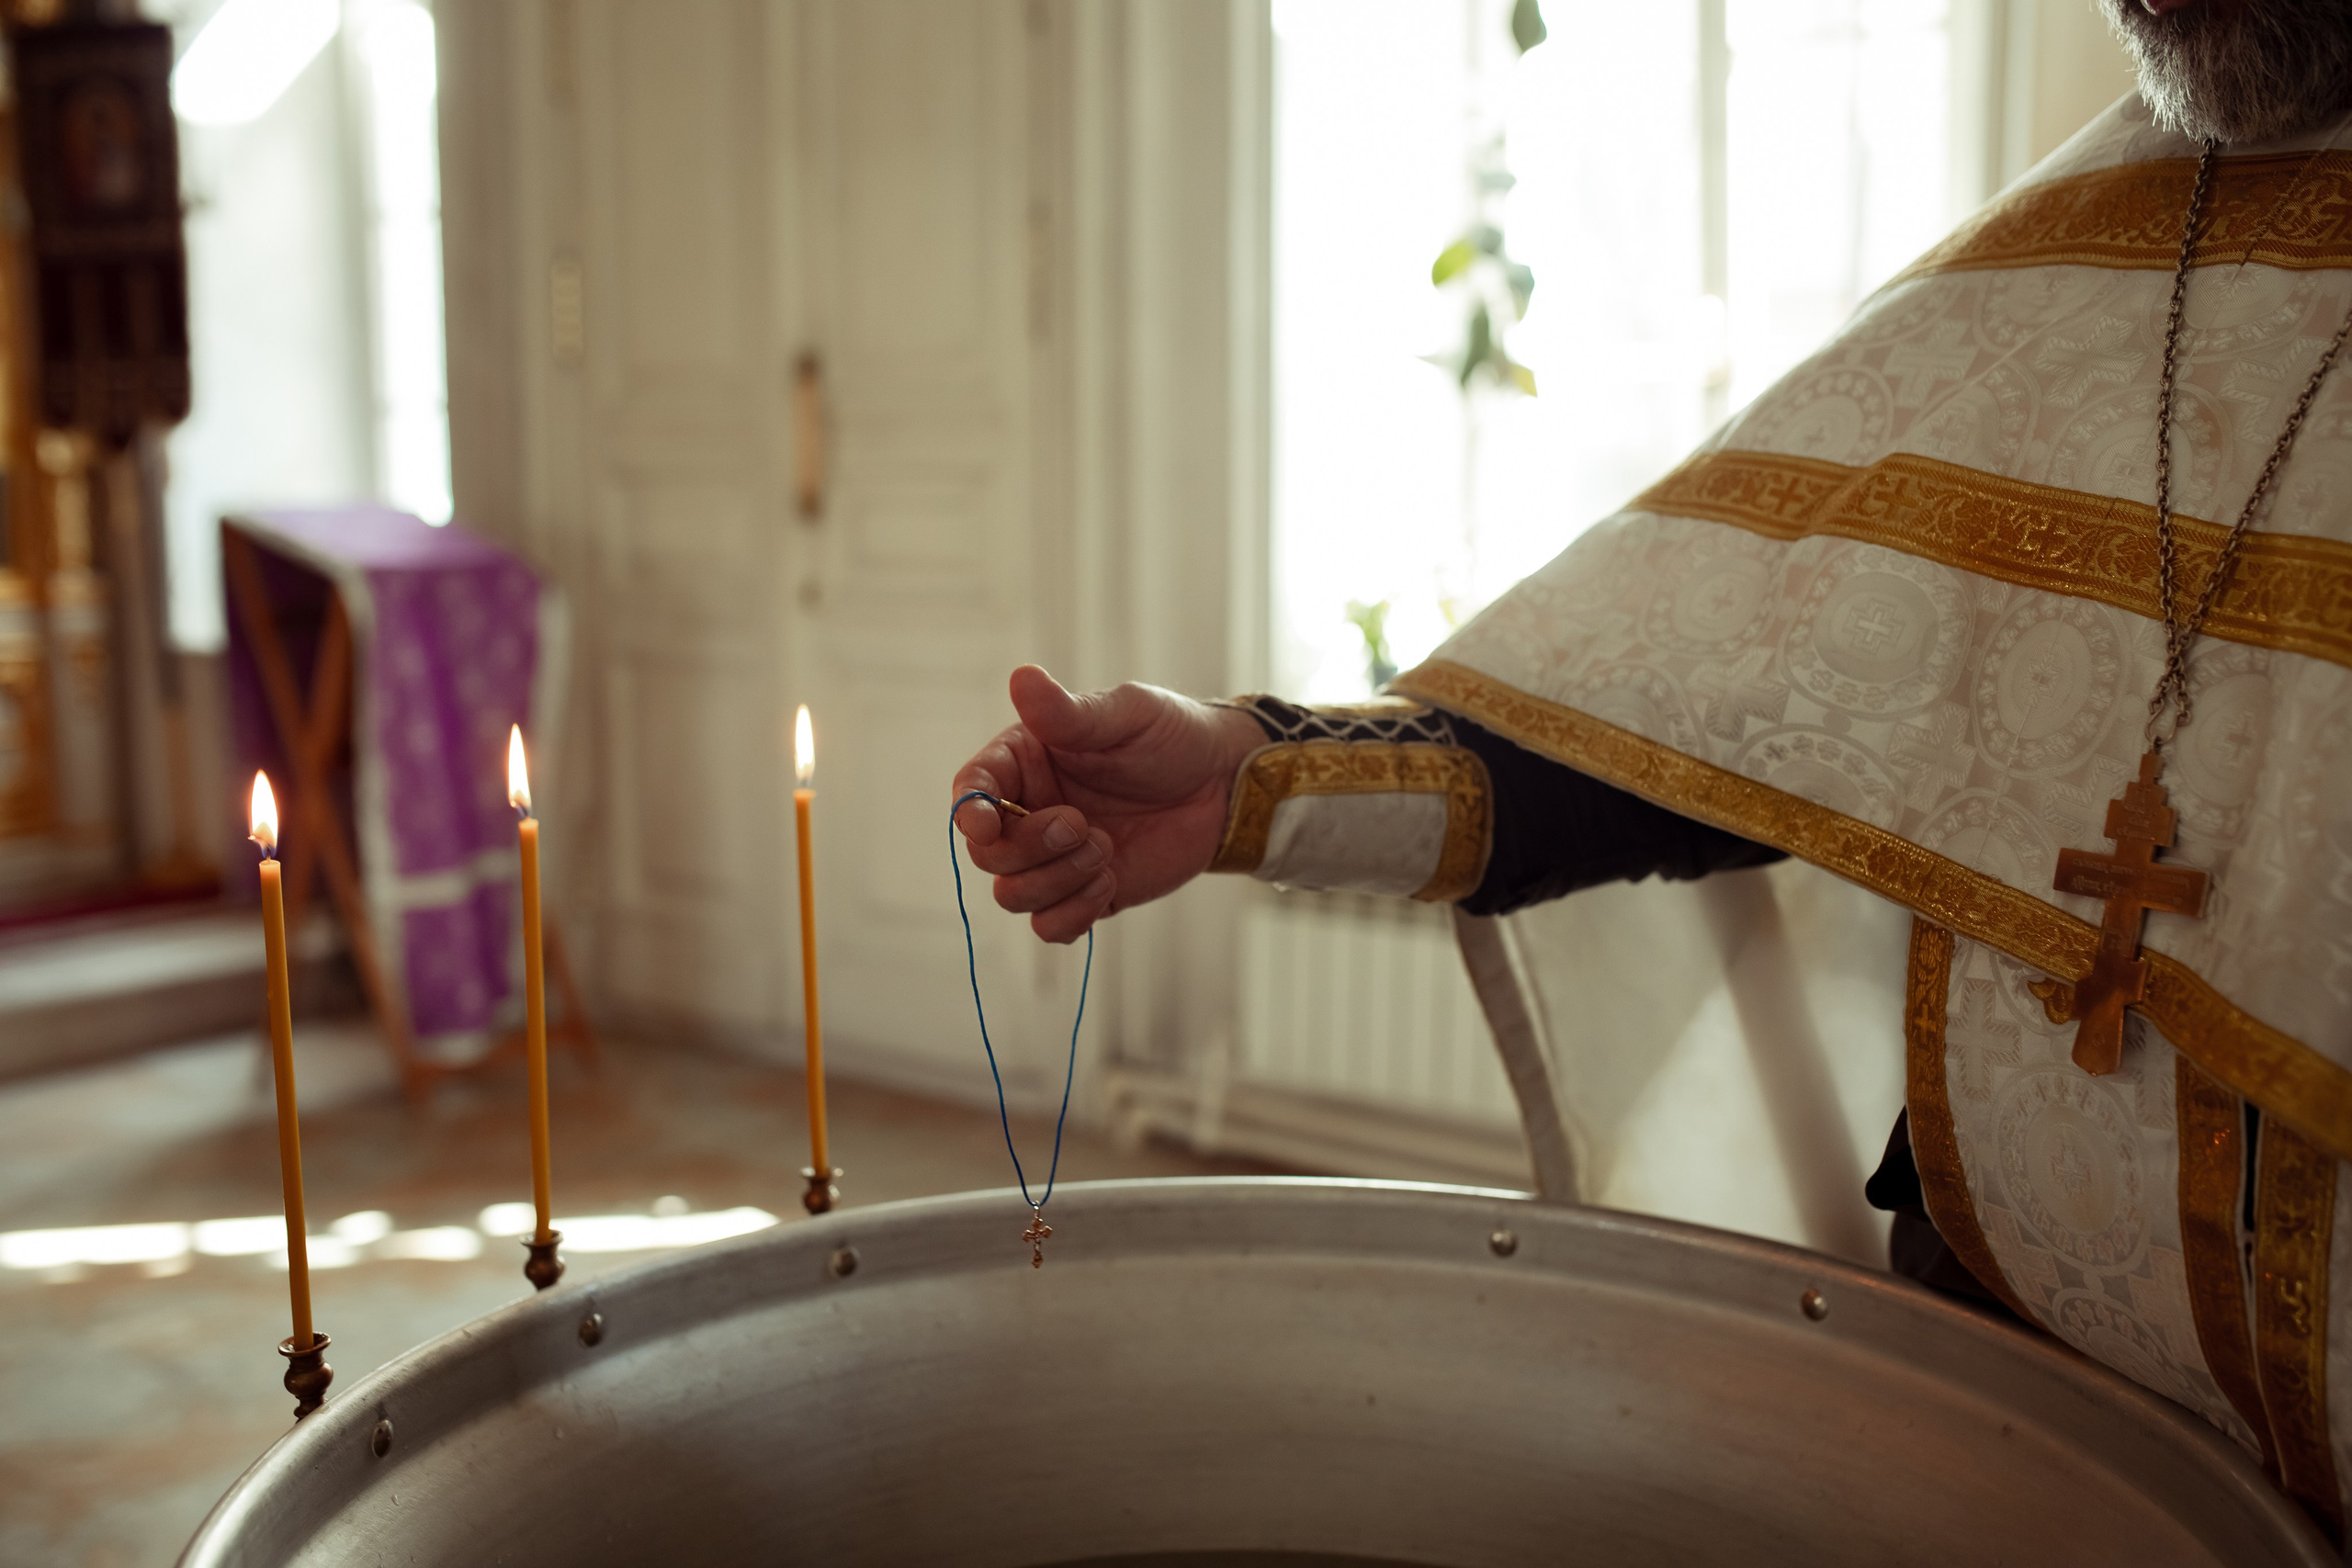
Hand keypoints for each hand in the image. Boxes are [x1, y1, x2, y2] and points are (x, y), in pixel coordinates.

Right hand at [952, 666, 1265, 942]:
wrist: (1222, 785)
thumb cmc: (1170, 736)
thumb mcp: (1124, 715)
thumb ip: (1069, 711)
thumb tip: (1022, 677)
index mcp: (1025, 762)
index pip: (972, 789)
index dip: (970, 811)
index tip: (987, 825)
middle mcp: (1030, 812)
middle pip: (988, 854)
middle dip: (1030, 847)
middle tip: (1082, 824)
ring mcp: (1054, 859)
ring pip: (1013, 895)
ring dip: (1056, 880)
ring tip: (1105, 848)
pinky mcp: (1083, 894)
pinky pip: (1049, 926)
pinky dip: (1073, 913)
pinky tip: (1111, 880)